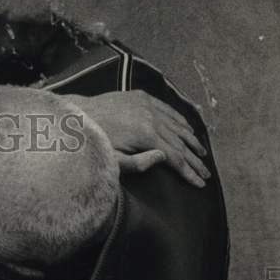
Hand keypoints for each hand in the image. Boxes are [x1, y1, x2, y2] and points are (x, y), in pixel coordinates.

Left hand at [67, 91, 210, 187]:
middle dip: (194, 159)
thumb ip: (138, 164)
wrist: (74, 116)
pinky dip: (180, 119)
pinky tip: (188, 128)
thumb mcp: (111, 161)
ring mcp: (146, 105)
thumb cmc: (91, 144)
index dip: (188, 171)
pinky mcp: (140, 96)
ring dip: (191, 139)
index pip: (175, 157)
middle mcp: (151, 117)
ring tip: (201, 153)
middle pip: (179, 141)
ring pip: (176, 124)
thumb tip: (164, 159)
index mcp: (145, 135)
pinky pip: (166, 108)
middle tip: (206, 172)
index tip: (199, 182)